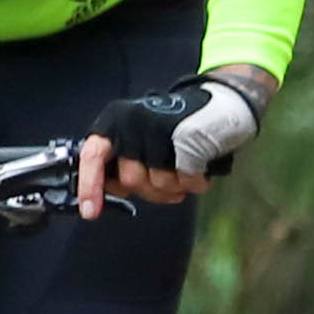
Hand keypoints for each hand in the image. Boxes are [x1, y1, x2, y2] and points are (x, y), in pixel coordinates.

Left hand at [81, 67, 267, 215]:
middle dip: (149, 187)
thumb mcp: (140, 139)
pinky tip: (201, 165)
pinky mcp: (189, 140)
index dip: (90, 187)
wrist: (223, 102)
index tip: (91, 212)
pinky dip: (197, 181)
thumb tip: (100, 194)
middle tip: (166, 175)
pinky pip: (187, 183)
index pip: (92, 156)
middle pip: (130, 180)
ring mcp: (161, 130)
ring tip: (184, 165)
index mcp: (117, 121)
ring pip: (159, 184)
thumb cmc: (179, 126)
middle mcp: (133, 122)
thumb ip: (120, 163)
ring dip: (175, 185)